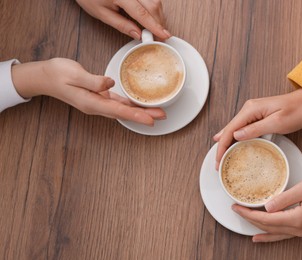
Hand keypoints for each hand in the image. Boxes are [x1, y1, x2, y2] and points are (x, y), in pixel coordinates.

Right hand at [12, 58, 165, 125]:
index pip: (119, 111)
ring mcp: (97, 103)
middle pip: (124, 113)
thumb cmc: (57, 74)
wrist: (44, 77)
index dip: (136, 116)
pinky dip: (129, 104)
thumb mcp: (74, 74)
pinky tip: (138, 103)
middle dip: (144, 115)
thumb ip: (93, 80)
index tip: (151, 120)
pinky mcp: (98, 97)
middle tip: (162, 115)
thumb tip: (110, 83)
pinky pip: (117, 103)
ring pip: (123, 109)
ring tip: (156, 111)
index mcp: (91, 102)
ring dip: (139, 110)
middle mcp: (96, 106)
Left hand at [76, 0, 170, 39]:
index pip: (142, 14)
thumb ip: (121, 24)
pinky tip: (151, 15)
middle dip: (159, 22)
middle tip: (160, 36)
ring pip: (155, 0)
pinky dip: (154, 7)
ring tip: (155, 27)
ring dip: (158, 15)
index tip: (163, 35)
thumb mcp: (101, 13)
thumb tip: (137, 34)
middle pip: (153, 5)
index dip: (155, 26)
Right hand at [214, 89, 301, 168]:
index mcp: (250, 110)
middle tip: (218, 164)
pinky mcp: (256, 116)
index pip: (230, 129)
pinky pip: (241, 129)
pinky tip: (228, 144)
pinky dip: (234, 138)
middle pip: (228, 130)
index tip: (218, 159)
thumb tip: (236, 135)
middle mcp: (248, 109)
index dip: (222, 146)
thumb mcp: (277, 122)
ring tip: (221, 158)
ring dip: (226, 143)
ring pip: (233, 130)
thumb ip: (256, 129)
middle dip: (221, 147)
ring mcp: (251, 112)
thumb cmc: (295, 111)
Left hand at [232, 176, 301, 241]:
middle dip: (249, 219)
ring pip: (272, 232)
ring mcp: (300, 231)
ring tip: (243, 221)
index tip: (236, 206)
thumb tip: (267, 206)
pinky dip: (268, 236)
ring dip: (256, 227)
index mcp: (296, 218)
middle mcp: (297, 228)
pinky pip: (280, 235)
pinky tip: (260, 237)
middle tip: (235, 209)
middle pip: (266, 226)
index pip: (265, 219)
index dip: (248, 213)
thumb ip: (286, 197)